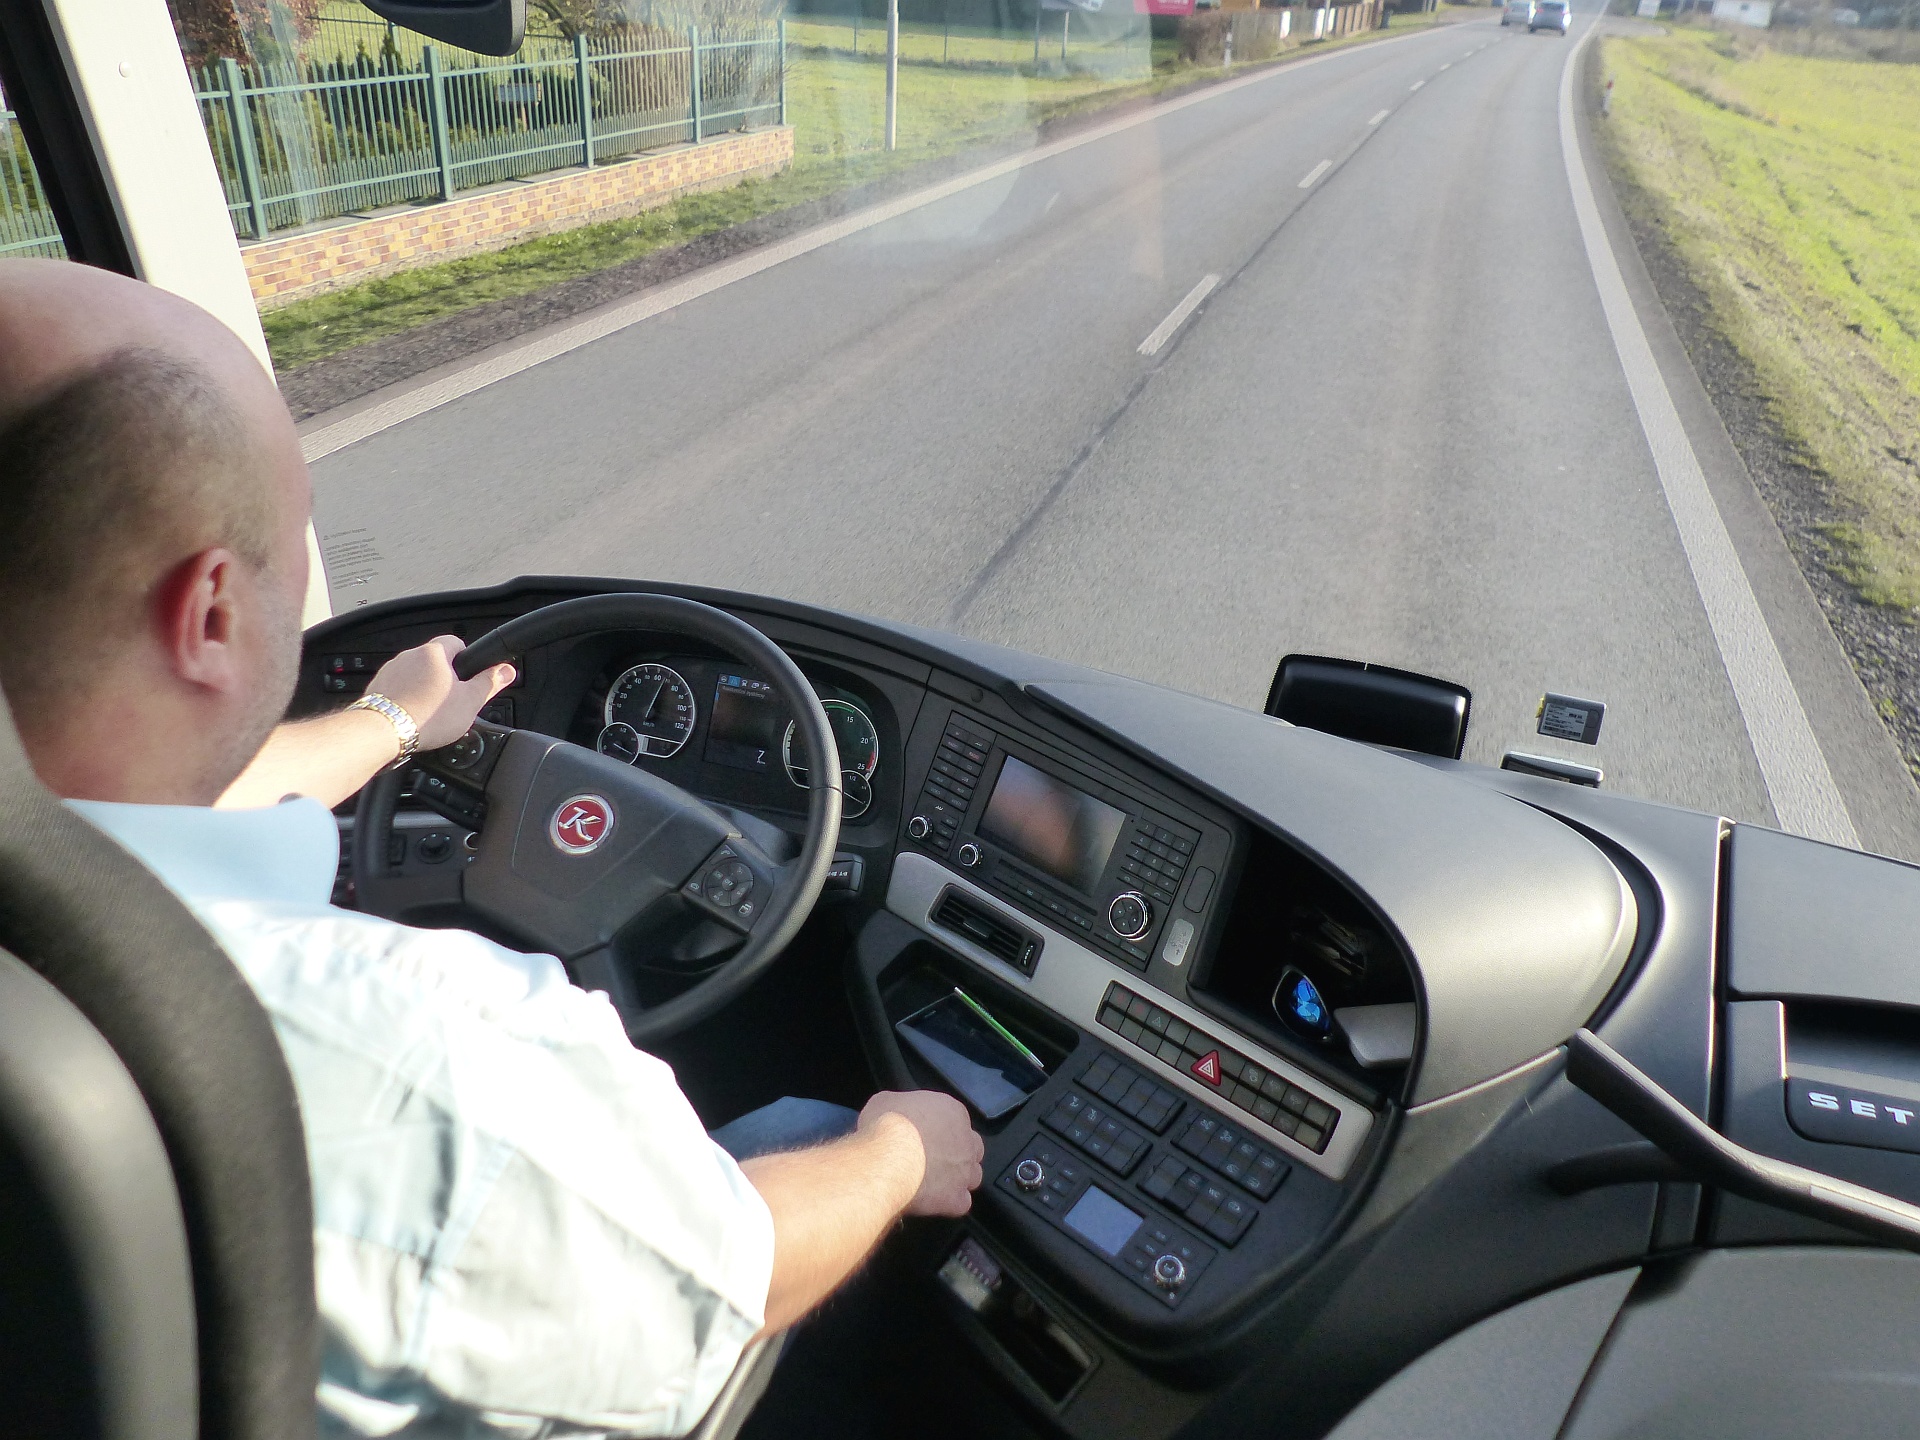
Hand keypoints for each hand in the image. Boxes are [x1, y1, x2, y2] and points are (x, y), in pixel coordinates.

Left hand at [368, 637, 514, 750]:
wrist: (383, 732)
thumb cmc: (427, 716)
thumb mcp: (470, 702)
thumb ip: (490, 683)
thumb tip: (506, 670)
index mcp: (433, 653)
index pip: (455, 642)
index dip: (466, 658)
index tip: (468, 676)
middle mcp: (408, 656)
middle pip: (434, 660)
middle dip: (444, 678)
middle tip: (452, 701)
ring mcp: (389, 671)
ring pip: (414, 674)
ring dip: (423, 687)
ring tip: (430, 712)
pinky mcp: (376, 687)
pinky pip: (397, 688)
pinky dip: (405, 698)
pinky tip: (411, 716)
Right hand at [859, 1091, 982, 1216]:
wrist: (888, 1158)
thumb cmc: (888, 1124)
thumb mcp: (885, 1100)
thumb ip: (899, 1105)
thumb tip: (895, 1113)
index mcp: (953, 1112)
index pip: (957, 1120)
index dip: (941, 1131)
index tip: (925, 1136)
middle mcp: (966, 1141)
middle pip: (972, 1148)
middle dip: (958, 1154)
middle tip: (934, 1158)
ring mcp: (965, 1171)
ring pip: (972, 1176)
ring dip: (958, 1179)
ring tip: (935, 1182)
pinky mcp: (956, 1198)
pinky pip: (961, 1203)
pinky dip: (950, 1203)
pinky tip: (933, 1201)